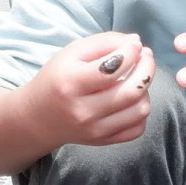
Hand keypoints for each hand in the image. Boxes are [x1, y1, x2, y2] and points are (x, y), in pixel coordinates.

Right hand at [23, 31, 155, 148]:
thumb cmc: (57, 79)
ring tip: (136, 79)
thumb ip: (103, 43)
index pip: (114, 67)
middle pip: (133, 90)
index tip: (135, 44)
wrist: (38, 117)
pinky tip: (131, 100)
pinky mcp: (103, 141)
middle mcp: (83, 111)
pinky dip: (141, 111)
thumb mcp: (71, 53)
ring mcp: (94, 130)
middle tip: (146, 57)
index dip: (132, 51)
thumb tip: (136, 43)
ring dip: (145, 90)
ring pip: (140, 110)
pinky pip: (138, 129)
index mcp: (70, 83)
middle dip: (147, 68)